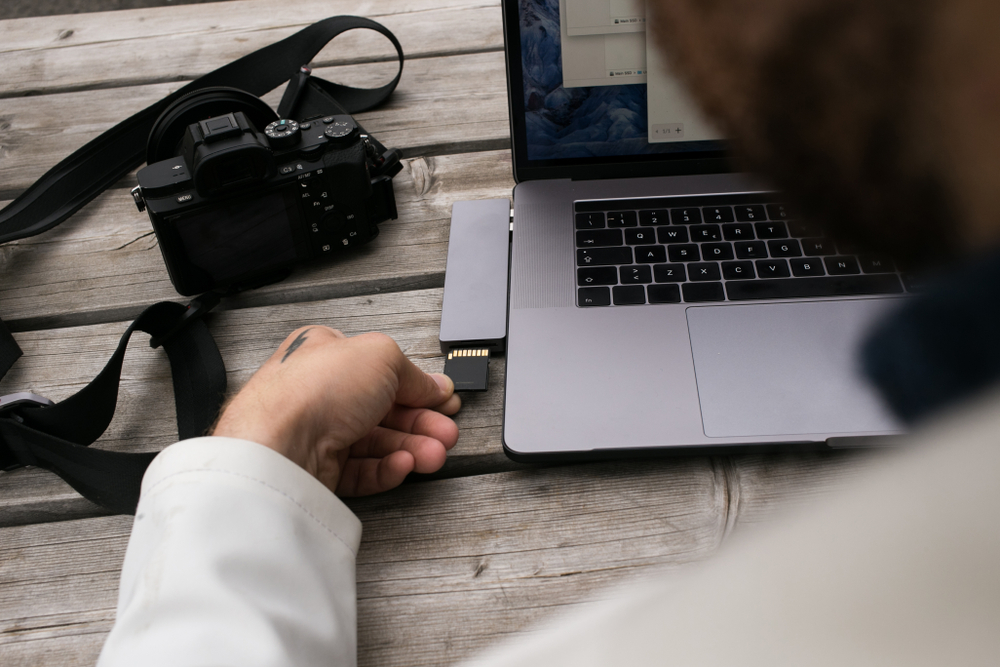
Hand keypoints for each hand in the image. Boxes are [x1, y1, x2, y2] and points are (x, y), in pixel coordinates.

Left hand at [212, 327, 460, 495]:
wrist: (278, 445)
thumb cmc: (313, 389)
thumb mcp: (381, 356)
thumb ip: (413, 372)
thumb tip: (434, 385)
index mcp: (327, 353)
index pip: (381, 370)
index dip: (416, 385)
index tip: (443, 399)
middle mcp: (320, 391)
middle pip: (383, 409)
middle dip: (420, 422)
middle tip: (446, 432)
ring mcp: (318, 432)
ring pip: (375, 442)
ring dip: (411, 447)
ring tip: (434, 455)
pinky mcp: (317, 469)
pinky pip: (360, 470)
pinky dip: (386, 468)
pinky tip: (404, 464)